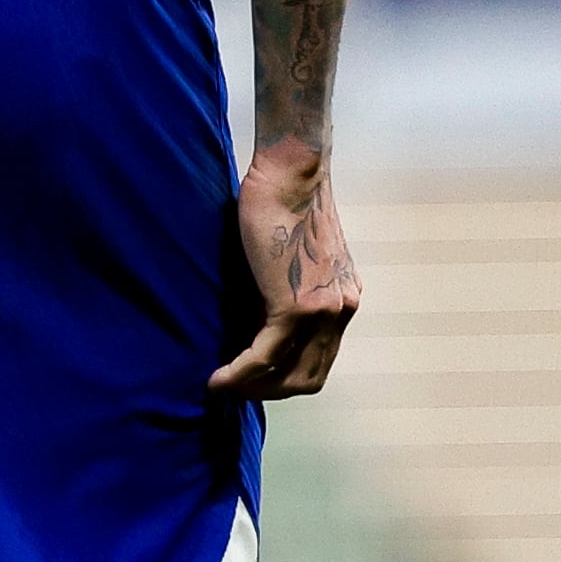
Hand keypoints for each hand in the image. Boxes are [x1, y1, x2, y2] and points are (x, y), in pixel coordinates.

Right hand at [209, 143, 360, 398]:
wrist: (292, 170)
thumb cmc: (284, 198)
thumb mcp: (293, 253)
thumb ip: (285, 284)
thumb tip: (252, 311)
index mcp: (343, 297)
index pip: (319, 357)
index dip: (284, 375)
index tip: (252, 376)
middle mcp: (341, 308)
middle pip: (309, 377)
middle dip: (269, 391)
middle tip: (235, 388)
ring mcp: (324, 311)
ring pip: (289, 375)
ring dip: (252, 389)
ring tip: (222, 385)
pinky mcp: (296, 306)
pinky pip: (265, 356)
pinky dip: (240, 374)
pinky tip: (217, 378)